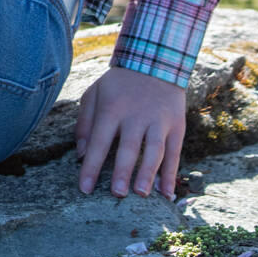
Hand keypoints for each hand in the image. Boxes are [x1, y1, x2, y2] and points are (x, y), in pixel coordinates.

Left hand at [75, 66, 185, 198]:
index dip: (91, 166)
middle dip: (122, 172)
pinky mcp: (177, 125)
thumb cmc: (118, 85)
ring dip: (148, 174)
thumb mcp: (94, 94)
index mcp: (111, 109)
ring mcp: (158, 121)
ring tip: (141, 194)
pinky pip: (175, 153)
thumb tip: (81, 154)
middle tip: (117, 194)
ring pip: (154, 150)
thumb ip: (85, 123)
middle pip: (128, 147)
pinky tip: (167, 192)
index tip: (85, 188)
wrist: (155, 62)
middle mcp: (135, 116)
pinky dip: (171, 173)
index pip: (99, 141)